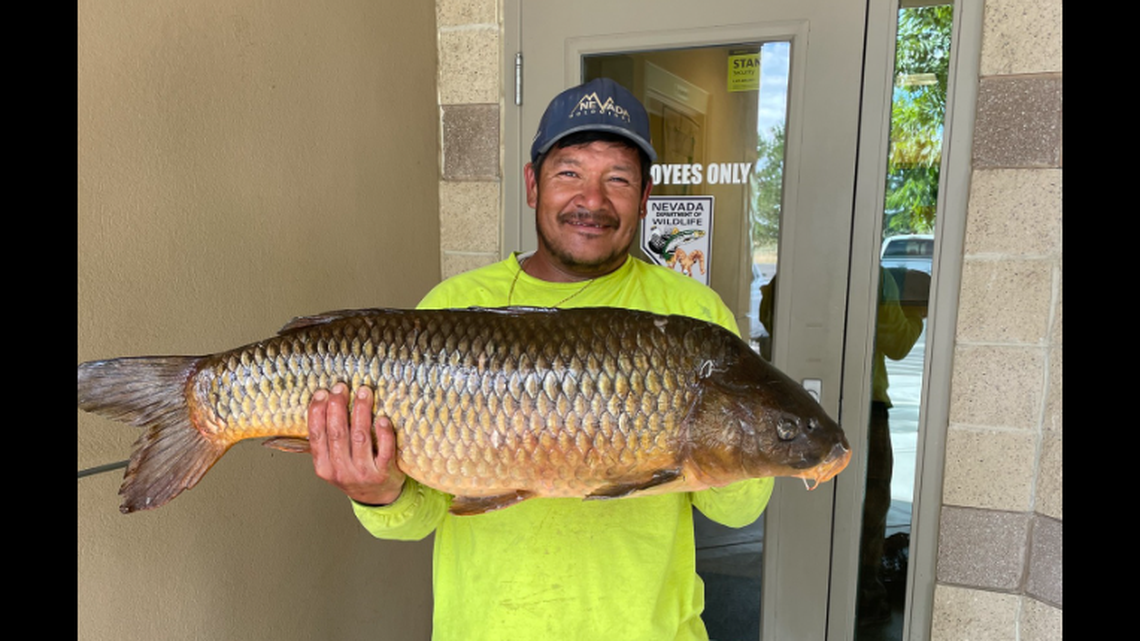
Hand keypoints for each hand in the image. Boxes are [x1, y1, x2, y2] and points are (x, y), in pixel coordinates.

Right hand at [308, 383, 405, 505]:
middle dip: (338, 407)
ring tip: (363, 392)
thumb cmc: (354, 472)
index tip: (322, 393)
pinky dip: (384, 433)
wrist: (378, 497)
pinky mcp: (385, 472)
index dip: (317, 412)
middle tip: (342, 387)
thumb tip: (321, 403)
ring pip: (360, 437)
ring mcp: (364, 473)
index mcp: (324, 467)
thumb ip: (326, 440)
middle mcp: (342, 471)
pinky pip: (385, 450)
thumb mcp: (333, 462)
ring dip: (361, 412)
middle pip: (337, 434)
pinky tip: (382, 418)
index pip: (316, 436)